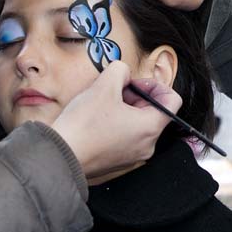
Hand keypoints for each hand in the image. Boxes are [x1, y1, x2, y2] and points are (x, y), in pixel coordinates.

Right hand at [51, 62, 181, 180]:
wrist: (58, 156)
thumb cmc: (83, 126)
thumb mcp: (104, 85)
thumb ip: (120, 70)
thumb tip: (123, 73)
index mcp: (151, 128)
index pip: (173, 101)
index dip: (155, 85)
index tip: (134, 83)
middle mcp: (147, 145)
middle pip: (154, 111)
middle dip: (136, 95)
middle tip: (114, 90)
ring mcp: (132, 156)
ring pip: (138, 123)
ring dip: (125, 108)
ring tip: (102, 102)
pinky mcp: (117, 161)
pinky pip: (126, 136)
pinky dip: (116, 123)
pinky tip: (97, 118)